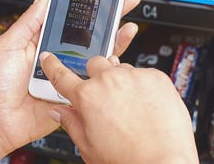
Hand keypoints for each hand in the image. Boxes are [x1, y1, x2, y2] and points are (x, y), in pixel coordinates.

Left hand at [0, 0, 141, 158]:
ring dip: (115, 40)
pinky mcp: (75, 94)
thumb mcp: (9, 45)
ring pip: (98, 55)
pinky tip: (115, 58)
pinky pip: (95, 81)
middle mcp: (59, 56)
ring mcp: (69, 75)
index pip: (70, 17)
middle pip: (90, 33)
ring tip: (127, 26)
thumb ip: (30, 21)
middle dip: (110, 15)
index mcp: (43, 41)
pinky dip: (108, 70)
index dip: (87, 3)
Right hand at [40, 53, 198, 163]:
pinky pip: (145, 74)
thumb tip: (58, 111)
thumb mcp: (89, 148)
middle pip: (95, 64)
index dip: (53, 66)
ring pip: (122, 69)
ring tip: (132, 107)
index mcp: (87, 98)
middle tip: (105, 96)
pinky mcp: (156, 77)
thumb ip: (72, 123)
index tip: (49, 58)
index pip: (61, 76)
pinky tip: (147, 107)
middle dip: (96, 76)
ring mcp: (134, 76)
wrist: (163, 163)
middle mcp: (109, 81)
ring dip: (122, 81)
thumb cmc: (129, 160)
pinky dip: (144, 86)